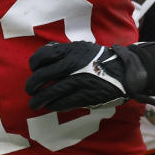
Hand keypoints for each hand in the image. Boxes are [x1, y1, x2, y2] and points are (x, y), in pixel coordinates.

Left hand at [26, 41, 154, 111]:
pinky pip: (64, 102)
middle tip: (30, 90)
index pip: (43, 56)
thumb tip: (47, 53)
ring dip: (40, 99)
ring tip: (34, 104)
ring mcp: (78, 81)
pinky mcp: (85, 95)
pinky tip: (51, 106)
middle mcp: (72, 65)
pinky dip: (55, 105)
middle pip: (43, 76)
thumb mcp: (83, 48)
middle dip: (32, 85)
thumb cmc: (100, 59)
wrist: (124, 71)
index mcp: (70, 51)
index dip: (34, 63)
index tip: (34, 69)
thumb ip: (65, 51)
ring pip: (51, 92)